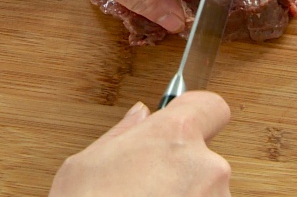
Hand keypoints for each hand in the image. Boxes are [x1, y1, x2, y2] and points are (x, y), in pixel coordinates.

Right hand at [49, 91, 231, 196]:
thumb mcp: (85, 164)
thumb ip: (123, 134)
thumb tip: (139, 117)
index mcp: (176, 137)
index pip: (210, 107)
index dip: (196, 113)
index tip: (186, 121)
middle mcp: (207, 168)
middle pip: (203, 157)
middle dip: (180, 170)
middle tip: (145, 187)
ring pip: (205, 192)